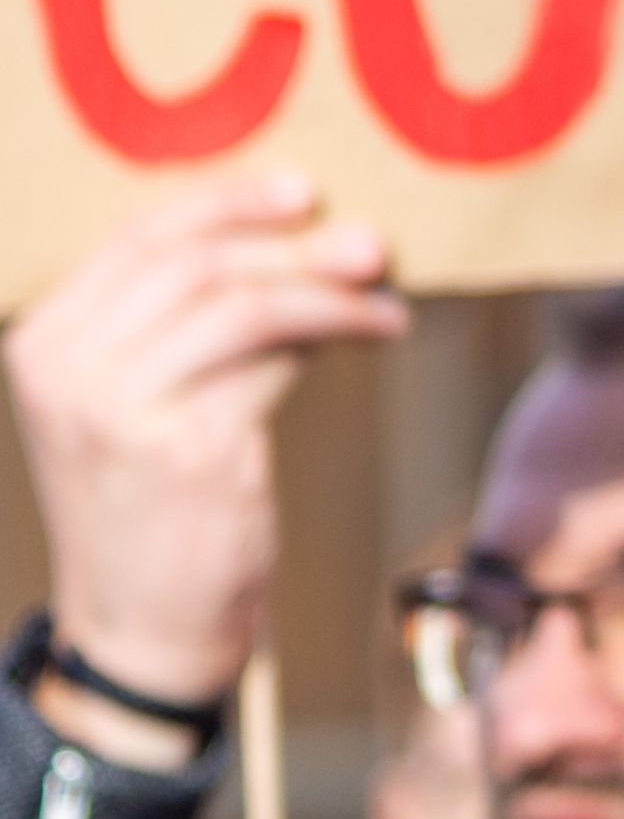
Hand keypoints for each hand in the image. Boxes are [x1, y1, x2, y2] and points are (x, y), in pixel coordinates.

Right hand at [5, 173, 405, 750]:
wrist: (143, 629)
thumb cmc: (154, 514)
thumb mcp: (137, 409)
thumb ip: (177, 331)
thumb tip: (287, 248)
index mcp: (43, 343)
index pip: (135, 239)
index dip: (223, 203)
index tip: (297, 189)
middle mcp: (68, 368)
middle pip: (193, 263)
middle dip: (289, 240)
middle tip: (368, 240)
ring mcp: (122, 409)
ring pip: (242, 306)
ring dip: (329, 291)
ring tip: (385, 295)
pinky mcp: (191, 449)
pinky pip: (277, 361)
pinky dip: (337, 334)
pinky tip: (378, 332)